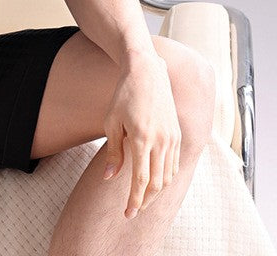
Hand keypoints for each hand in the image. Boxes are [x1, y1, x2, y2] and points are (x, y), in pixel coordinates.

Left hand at [102, 52, 181, 219]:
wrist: (146, 72)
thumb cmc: (123, 95)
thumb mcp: (111, 121)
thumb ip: (113, 152)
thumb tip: (109, 178)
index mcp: (142, 139)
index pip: (140, 180)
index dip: (134, 200)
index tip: (127, 214)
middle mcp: (161, 141)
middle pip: (157, 183)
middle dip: (145, 200)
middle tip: (133, 210)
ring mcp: (173, 138)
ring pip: (168, 176)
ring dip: (156, 190)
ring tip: (142, 197)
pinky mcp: (178, 134)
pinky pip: (174, 163)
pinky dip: (166, 176)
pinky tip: (155, 179)